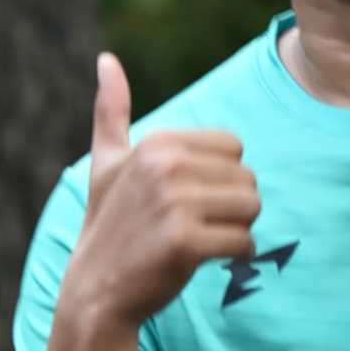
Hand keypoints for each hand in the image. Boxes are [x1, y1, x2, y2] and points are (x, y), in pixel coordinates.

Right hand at [65, 53, 259, 327]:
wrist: (96, 291)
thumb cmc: (110, 225)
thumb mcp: (106, 164)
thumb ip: (110, 112)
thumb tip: (106, 59)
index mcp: (157, 142)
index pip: (234, 147)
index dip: (220, 178)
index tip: (187, 198)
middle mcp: (165, 165)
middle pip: (248, 178)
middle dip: (231, 206)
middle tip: (193, 224)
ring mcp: (175, 203)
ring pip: (253, 208)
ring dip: (236, 230)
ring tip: (200, 239)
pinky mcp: (186, 242)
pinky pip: (245, 242)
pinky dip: (236, 256)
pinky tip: (204, 260)